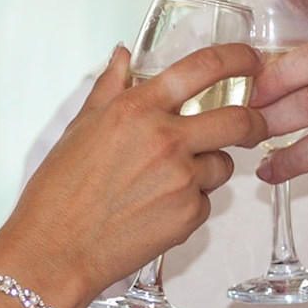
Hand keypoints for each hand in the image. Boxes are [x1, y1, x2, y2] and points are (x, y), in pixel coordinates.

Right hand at [0, 44, 266, 307]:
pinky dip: (189, 203)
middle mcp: (164, 139)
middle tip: (251, 125)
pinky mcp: (188, 215)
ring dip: (208, 168)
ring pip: (222, 165)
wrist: (54, 251)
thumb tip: (123, 56)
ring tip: (166, 183)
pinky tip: (155, 211)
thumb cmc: (58, 194)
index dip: (238, 58)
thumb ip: (110, 89)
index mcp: (136, 109)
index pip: (204, 68)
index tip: (250, 61)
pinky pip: (206, 201)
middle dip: (253, 122)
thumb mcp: (79, 128)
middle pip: (237, 119)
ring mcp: (181, 179)